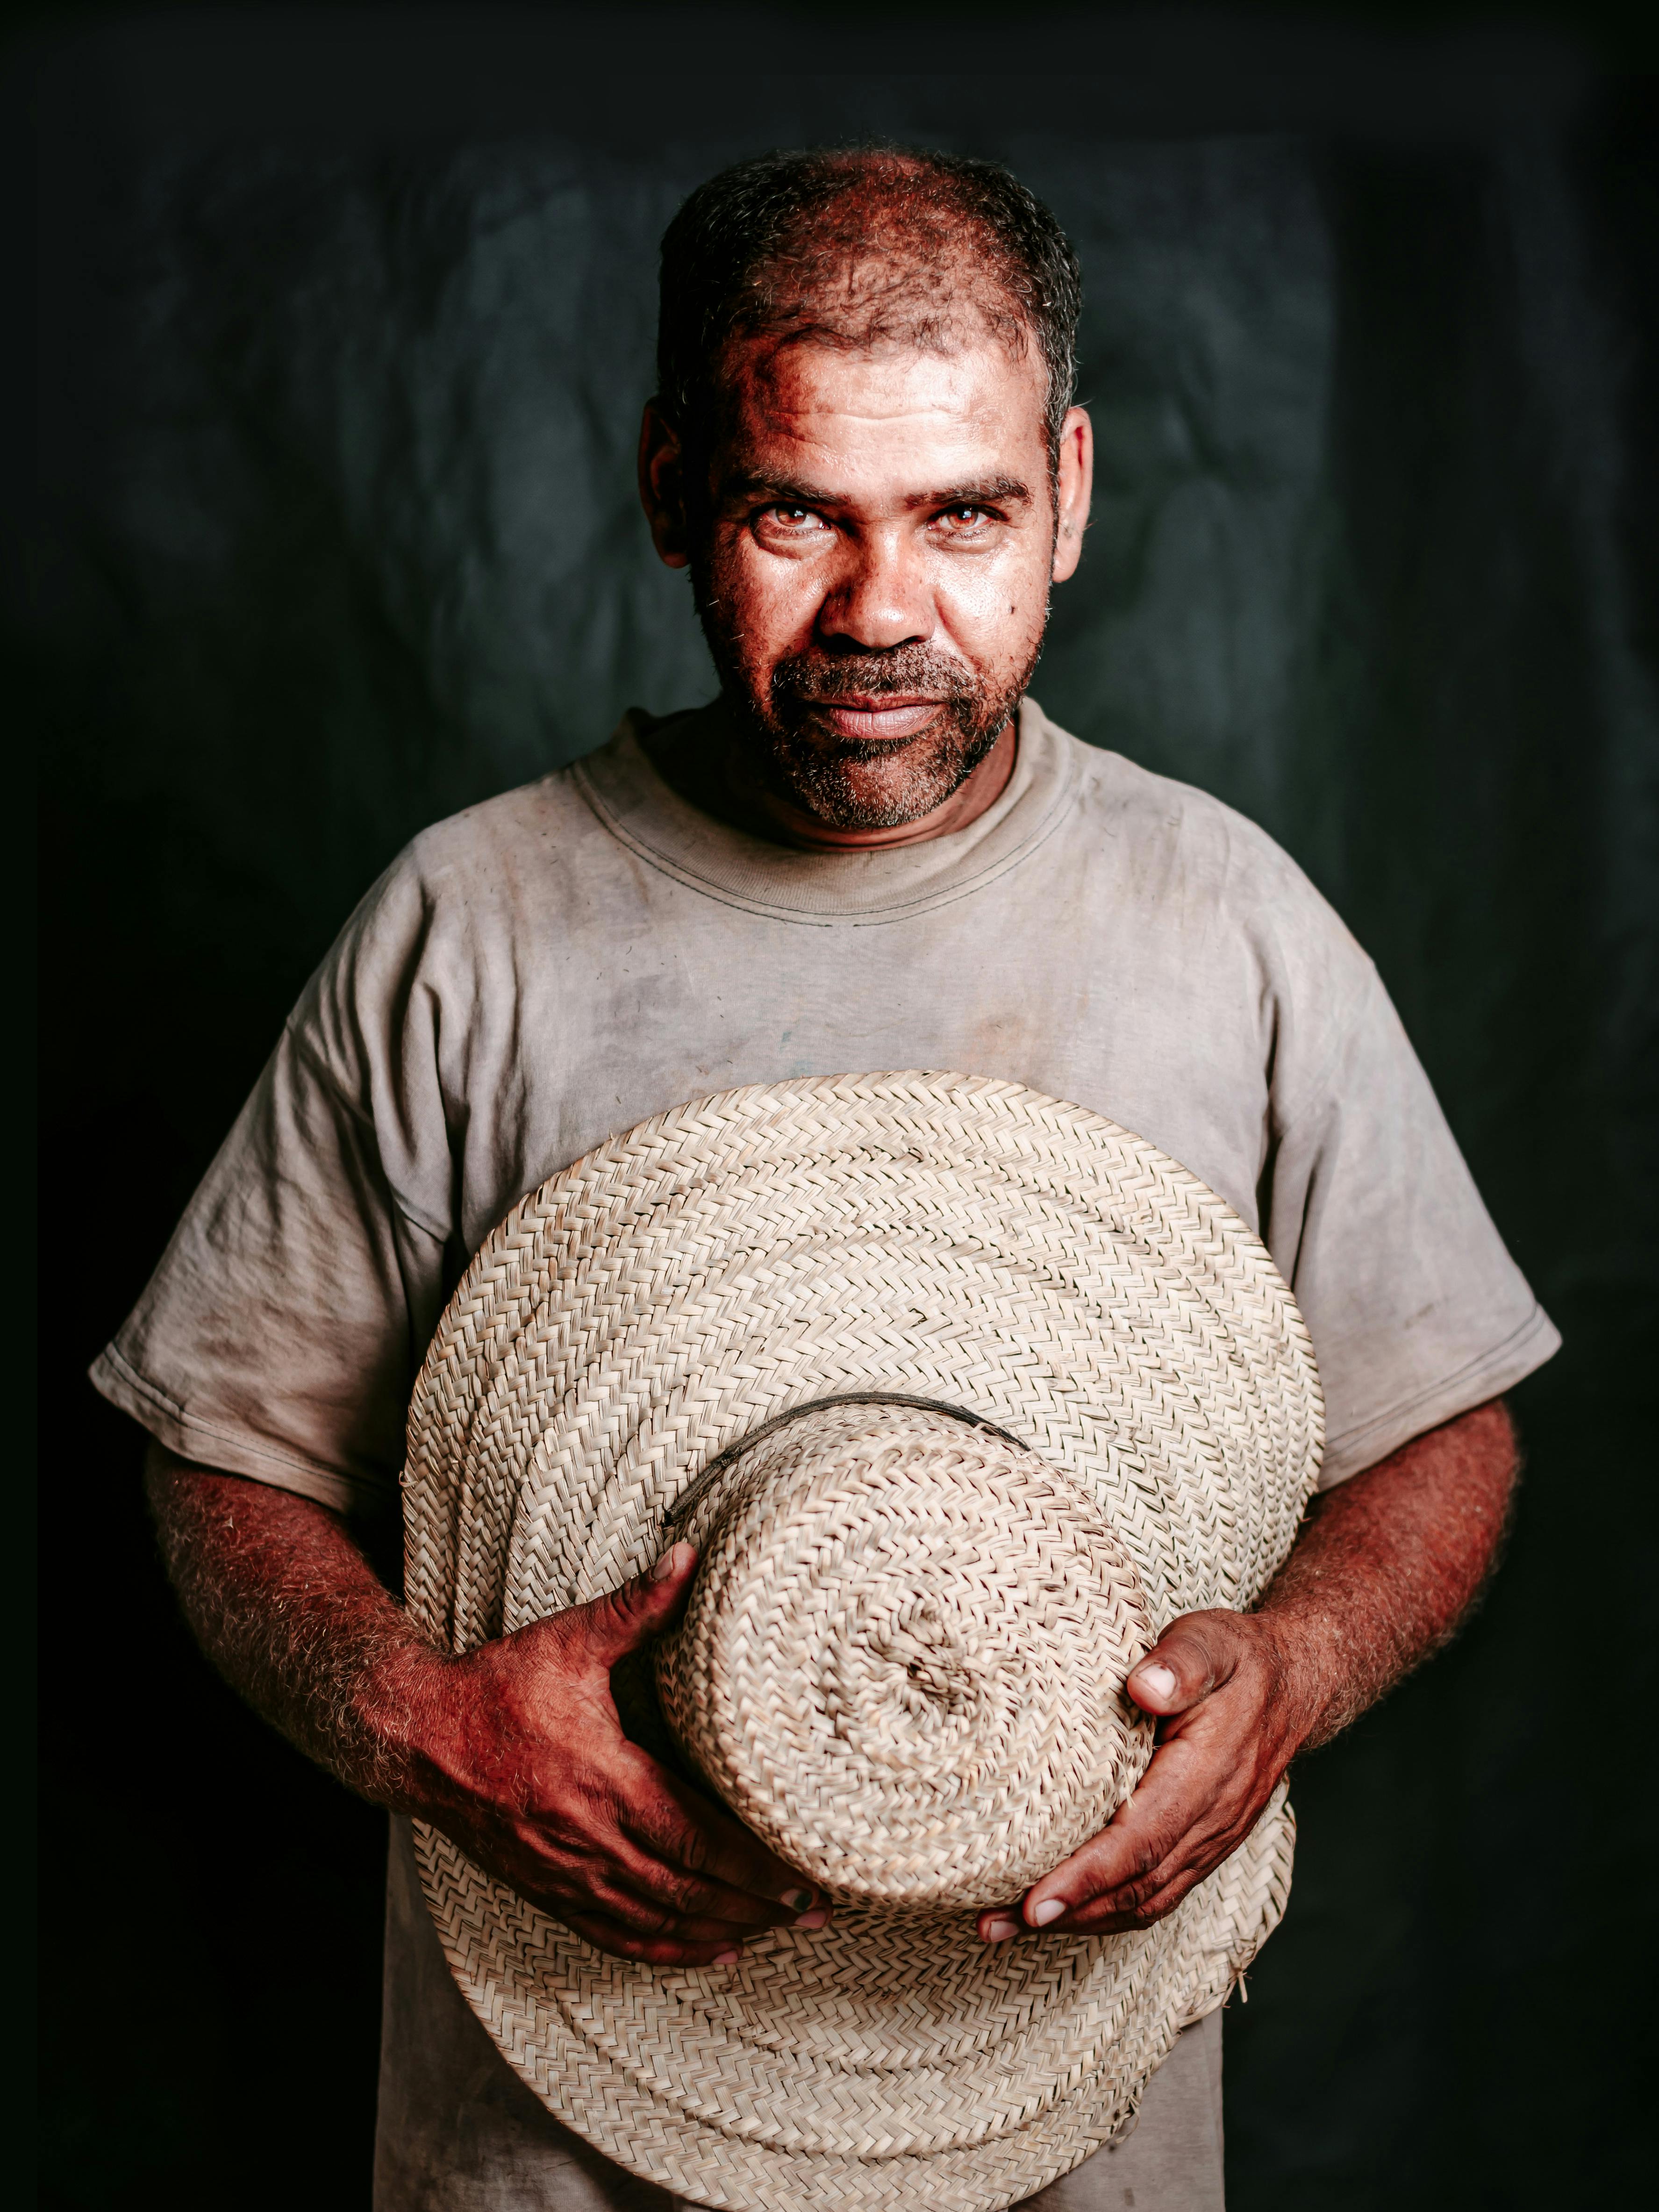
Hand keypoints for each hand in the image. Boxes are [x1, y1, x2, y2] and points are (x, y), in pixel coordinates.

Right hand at [408, 1541, 829, 1966]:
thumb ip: (636, 1605)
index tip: (805, 1880)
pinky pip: (613, 1934)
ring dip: (721, 1932)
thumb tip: (690, 1555)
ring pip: (657, 1920)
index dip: (754, 1867)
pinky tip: (706, 1953)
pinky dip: (665, 1951)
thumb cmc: (496, 1686)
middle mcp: (589, 1839)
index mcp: (605, 1779)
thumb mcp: (569, 1639)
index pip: (697, 1839)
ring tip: (776, 1932)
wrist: (418, 1737)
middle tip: (815, 1913)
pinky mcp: (546, 1889)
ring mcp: (566, 1873)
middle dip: (757, 1906)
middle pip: (689, 1891)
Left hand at [975, 1609, 1309, 1943]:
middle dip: (1065, 1912)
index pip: (1142, 1841)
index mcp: (1208, 1774)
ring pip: (1145, 1900)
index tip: (1033, 1902)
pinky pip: (1157, 1893)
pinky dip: (1108, 1911)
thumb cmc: (1240, 1659)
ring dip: (1079, 1921)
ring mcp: (1212, 1840)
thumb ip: (1182, 1662)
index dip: (1087, 1877)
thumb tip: (1143, 1687)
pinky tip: (1065, 1913)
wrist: (1294, 1684)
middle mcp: (1213, 1821)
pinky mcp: (1204, 1845)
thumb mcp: (1213, 1640)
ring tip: (1008, 1927)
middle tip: (994, 1925)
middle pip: (1136, 1885)